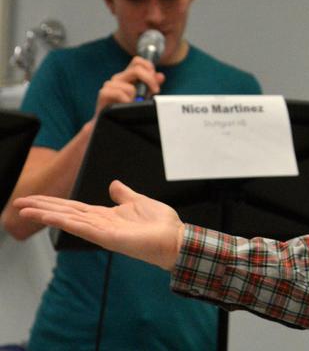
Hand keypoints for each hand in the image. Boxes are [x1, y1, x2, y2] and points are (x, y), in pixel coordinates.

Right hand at [13, 180, 183, 270]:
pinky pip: (82, 227)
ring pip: (68, 219)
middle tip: (18, 202)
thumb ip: (124, 194)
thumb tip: (113, 184)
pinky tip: (50, 216)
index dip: (53, 202)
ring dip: (47, 213)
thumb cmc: (161, 224)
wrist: (175, 238)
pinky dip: (65, 221)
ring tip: (25, 208)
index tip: (33, 198)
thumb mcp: (139, 201)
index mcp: (105, 215)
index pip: (73, 208)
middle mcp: (99, 224)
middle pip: (65, 212)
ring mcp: (102, 231)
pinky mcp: (107, 237)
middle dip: (42, 207)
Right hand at [95, 57, 164, 116]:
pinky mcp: (104, 93)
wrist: (110, 119)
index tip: (155, 81)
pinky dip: (126, 100)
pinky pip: (119, 93)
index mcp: (128, 75)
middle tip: (155, 91)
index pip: (138, 61)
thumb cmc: (127, 107)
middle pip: (137, 69)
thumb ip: (152, 84)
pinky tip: (126, 105)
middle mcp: (119, 77)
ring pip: (130, 87)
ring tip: (134, 104)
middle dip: (150, 80)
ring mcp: (111, 84)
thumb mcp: (144, 95)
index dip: (149, 67)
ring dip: (135, 97)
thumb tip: (160, 76)